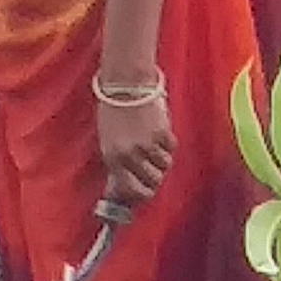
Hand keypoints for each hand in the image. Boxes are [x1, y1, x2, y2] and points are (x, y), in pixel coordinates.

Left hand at [94, 81, 176, 203]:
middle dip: (154, 180)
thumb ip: (117, 164)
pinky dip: (168, 146)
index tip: (144, 195)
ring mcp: (147, 144)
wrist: (126, 84)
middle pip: (152, 182)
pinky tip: (160, 135)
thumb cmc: (114, 111)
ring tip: (155, 148)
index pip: (129, 190)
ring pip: (164, 166)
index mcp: (113, 158)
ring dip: (162, 161)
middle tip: (154, 173)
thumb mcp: (108, 141)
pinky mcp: (163, 133)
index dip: (139, 196)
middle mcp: (130, 155)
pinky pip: (171, 149)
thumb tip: (121, 187)